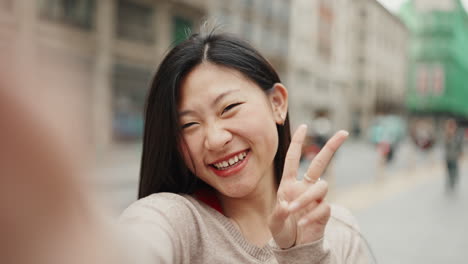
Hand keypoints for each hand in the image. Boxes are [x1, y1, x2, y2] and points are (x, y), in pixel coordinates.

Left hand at [268, 125, 347, 248]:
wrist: (294, 247)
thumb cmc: (283, 230)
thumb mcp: (274, 222)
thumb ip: (278, 213)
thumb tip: (287, 205)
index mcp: (289, 184)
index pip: (293, 159)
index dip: (297, 142)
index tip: (303, 126)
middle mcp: (305, 187)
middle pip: (320, 163)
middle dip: (332, 147)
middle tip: (344, 133)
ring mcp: (316, 199)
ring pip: (321, 187)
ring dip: (306, 198)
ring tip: (293, 211)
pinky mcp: (325, 212)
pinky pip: (322, 208)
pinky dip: (311, 215)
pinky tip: (302, 224)